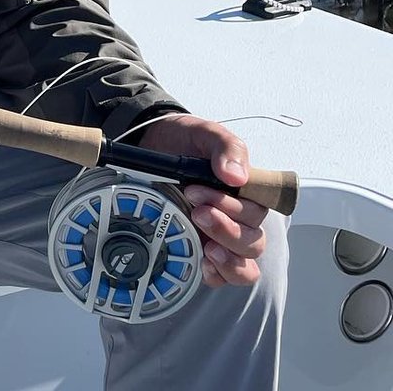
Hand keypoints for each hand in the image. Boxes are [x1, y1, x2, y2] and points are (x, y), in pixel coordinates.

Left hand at [138, 114, 266, 288]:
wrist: (150, 144)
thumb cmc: (184, 141)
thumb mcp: (205, 134)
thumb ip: (226, 148)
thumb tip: (237, 176)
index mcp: (244, 192)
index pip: (258, 213)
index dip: (235, 210)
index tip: (199, 192)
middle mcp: (237, 217)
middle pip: (253, 241)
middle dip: (225, 229)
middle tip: (195, 209)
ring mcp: (219, 236)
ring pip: (245, 263)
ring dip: (228, 257)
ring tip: (206, 244)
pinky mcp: (201, 248)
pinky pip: (223, 276)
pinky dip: (218, 274)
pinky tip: (203, 262)